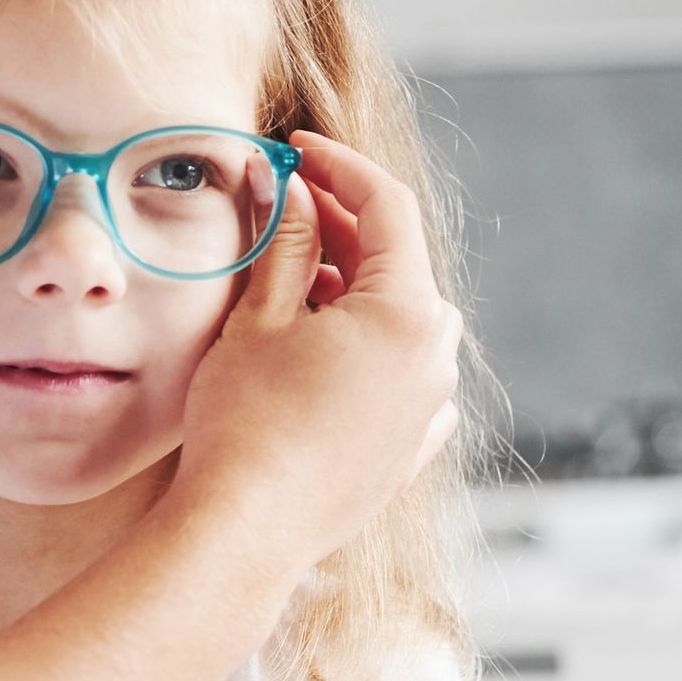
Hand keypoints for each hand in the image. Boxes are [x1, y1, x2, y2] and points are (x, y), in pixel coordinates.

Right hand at [167, 129, 462, 575]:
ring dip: (350, 289)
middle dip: (341, 228)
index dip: (339, 167)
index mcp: (409, 312)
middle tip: (283, 206)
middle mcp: (435, 358)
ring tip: (287, 283)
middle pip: (397, 263)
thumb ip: (283, 238)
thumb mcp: (260, 314)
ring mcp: (429, 407)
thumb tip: (286, 183)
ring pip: (399, 319)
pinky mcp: (409, 447)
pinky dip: (362, 348)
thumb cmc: (247, 421)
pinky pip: (398, 375)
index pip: (387, 207)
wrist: (246, 531)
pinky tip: (315, 349)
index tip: (296, 149)